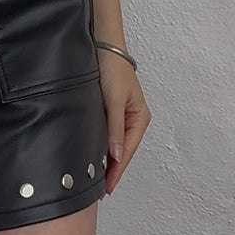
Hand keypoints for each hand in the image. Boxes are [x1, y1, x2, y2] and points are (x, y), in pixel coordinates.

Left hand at [96, 49, 150, 192]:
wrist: (103, 45)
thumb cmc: (112, 68)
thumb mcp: (113, 100)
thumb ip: (114, 128)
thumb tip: (115, 155)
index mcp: (140, 118)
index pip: (127, 151)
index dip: (116, 171)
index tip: (107, 187)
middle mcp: (133, 118)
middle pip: (122, 151)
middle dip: (112, 169)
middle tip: (98, 190)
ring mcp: (123, 115)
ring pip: (115, 144)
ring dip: (107, 160)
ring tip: (96, 178)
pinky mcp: (112, 110)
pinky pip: (109, 134)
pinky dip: (103, 146)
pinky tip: (95, 155)